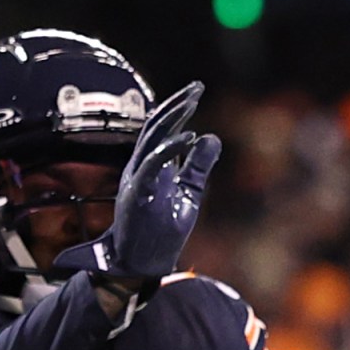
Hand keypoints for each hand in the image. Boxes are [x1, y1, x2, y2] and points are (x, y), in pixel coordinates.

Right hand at [55, 84, 217, 281]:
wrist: (141, 262)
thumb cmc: (162, 229)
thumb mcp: (189, 193)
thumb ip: (198, 166)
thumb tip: (212, 137)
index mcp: (150, 167)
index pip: (162, 131)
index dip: (177, 110)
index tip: (195, 92)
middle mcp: (140, 168)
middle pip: (156, 128)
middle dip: (176, 105)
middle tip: (196, 87)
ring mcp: (138, 179)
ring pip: (152, 139)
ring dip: (172, 118)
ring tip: (192, 100)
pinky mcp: (139, 192)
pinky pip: (153, 164)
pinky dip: (170, 148)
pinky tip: (189, 136)